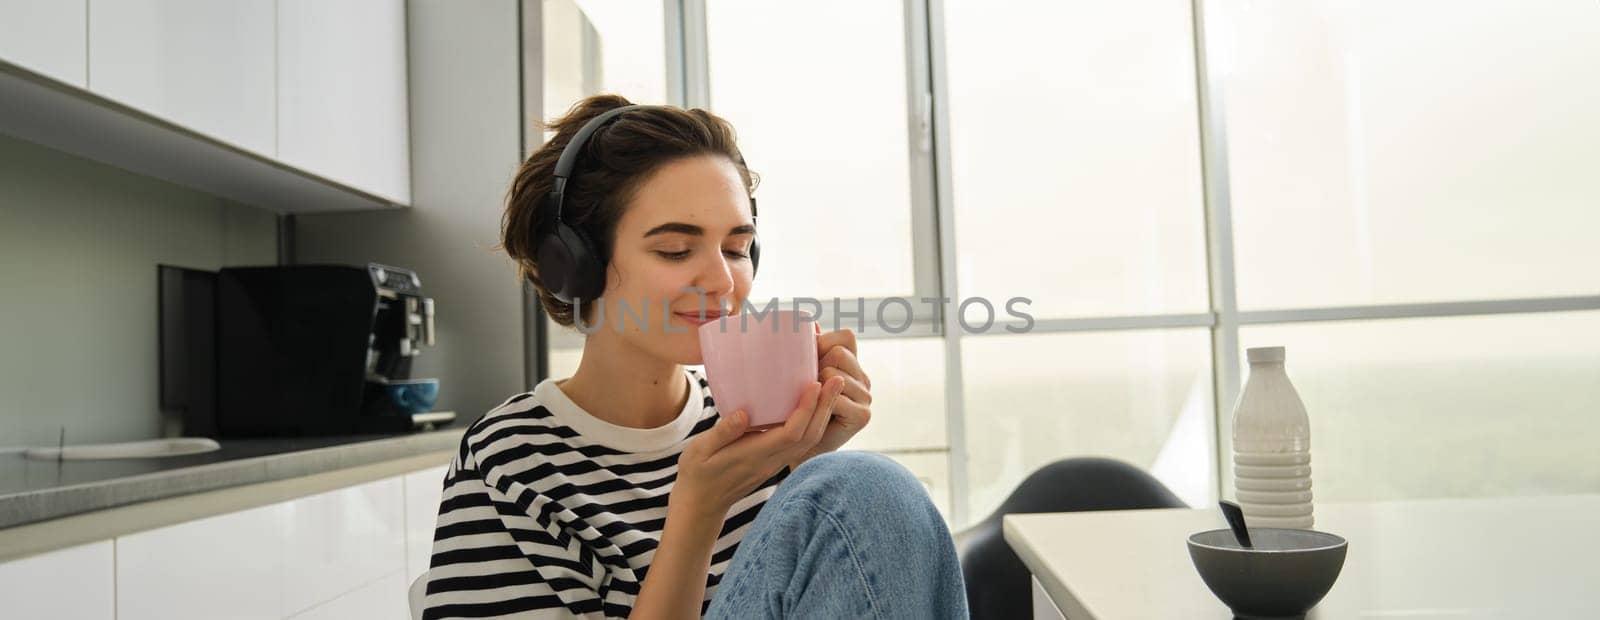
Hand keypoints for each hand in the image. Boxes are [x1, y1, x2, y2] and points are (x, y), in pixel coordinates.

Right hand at [672, 376, 846, 518]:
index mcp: (754, 456)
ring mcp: (775, 463)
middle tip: (838, 379)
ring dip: (823, 414)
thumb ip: (722, 433)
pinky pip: (802, 442)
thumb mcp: (699, 451)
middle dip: (825, 407)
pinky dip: (814, 422)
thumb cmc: (697, 475)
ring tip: (833, 387)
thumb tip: (743, 414)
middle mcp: (771, 461)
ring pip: (809, 440)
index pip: (790, 433)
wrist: (702, 505)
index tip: (815, 384)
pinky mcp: (775, 461)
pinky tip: (815, 405)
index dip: (806, 409)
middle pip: (809, 436)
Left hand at [796, 326, 872, 466]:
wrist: (796, 449)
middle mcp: (863, 379)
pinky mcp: (863, 416)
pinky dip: (820, 403)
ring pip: (835, 374)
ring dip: (815, 385)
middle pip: (839, 353)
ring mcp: (866, 397)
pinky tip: (815, 413)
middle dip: (816, 365)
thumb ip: (807, 351)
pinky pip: (836, 398)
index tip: (807, 359)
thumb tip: (812, 323)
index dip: (824, 342)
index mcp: (852, 365)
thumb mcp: (800, 375)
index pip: (846, 337)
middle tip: (806, 386)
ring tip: (809, 400)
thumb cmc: (794, 409)